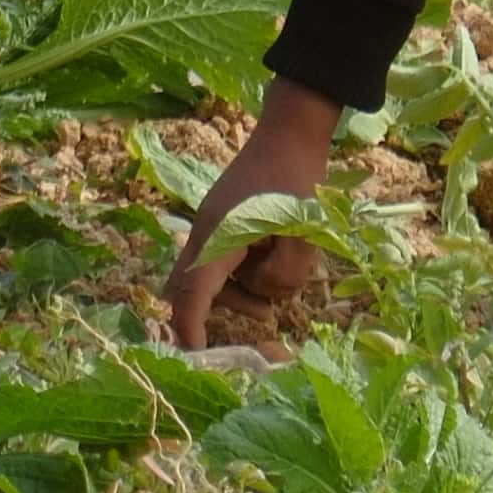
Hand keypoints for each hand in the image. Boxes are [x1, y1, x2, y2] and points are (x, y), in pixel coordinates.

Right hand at [165, 79, 341, 345]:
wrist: (291, 131)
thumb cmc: (297, 178)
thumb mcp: (302, 234)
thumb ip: (285, 276)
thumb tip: (269, 296)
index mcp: (217, 239)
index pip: (191, 297)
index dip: (189, 333)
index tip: (197, 361)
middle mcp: (204, 235)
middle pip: (190, 291)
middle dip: (218, 311)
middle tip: (262, 319)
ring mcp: (211, 228)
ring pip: (211, 279)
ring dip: (243, 289)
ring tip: (283, 274)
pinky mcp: (223, 225)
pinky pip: (223, 262)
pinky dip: (246, 271)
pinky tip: (277, 254)